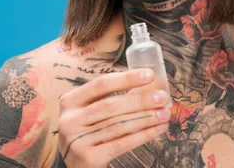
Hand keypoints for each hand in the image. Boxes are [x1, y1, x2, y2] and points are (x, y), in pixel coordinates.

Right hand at [55, 69, 170, 167]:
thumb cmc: (87, 133)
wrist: (74, 165)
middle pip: (111, 105)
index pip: (101, 84)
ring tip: (164, 113)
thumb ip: (111, 99)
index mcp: (69, 101)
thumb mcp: (89, 113)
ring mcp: (77, 140)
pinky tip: (157, 129)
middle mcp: (69, 119)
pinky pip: (122, 143)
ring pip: (119, 125)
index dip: (126, 79)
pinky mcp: (89, 158)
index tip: (149, 75)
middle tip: (162, 97)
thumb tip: (148, 86)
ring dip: (146, 118)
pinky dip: (143, 135)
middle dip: (141, 100)